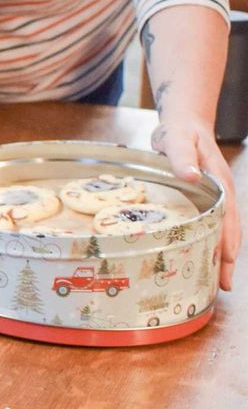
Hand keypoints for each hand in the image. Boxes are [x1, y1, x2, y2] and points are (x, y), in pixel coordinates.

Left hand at [151, 116, 239, 290]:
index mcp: (219, 183)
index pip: (227, 217)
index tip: (227, 262)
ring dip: (220, 254)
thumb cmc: (180, 131)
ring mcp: (215, 198)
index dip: (228, 240)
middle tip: (223, 285)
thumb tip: (192, 176)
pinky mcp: (204, 200)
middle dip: (228, 258)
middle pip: (229, 230)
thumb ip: (182, 156)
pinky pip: (211, 225)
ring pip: (222, 231)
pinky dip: (210, 242)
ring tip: (216, 280)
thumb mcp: (178, 139)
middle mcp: (221, 194)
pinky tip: (202, 256)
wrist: (183, 122)